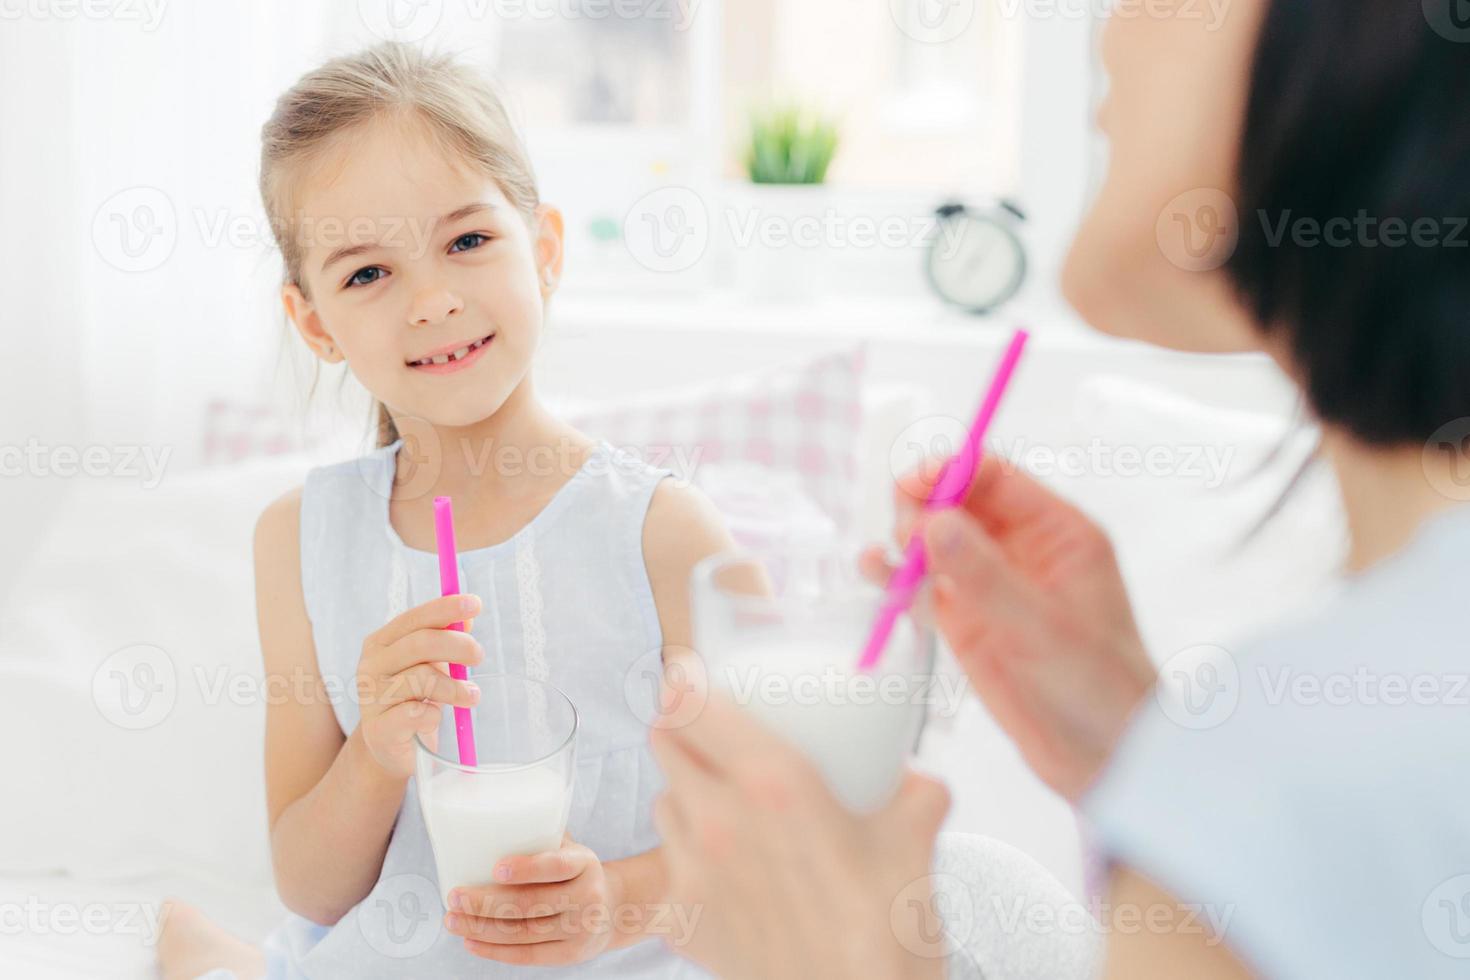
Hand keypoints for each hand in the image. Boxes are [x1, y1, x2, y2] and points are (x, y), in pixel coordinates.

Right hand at [354, 593, 483, 777]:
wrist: (388, 746)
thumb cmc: (412, 698)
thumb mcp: (427, 664)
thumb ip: (442, 640)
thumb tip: (466, 619)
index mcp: (381, 643)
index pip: (415, 618)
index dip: (445, 608)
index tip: (476, 604)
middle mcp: (371, 665)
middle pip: (420, 644)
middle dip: (458, 645)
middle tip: (479, 656)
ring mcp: (372, 698)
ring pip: (421, 679)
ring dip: (455, 687)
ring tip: (472, 696)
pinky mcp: (380, 729)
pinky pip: (416, 714)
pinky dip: (434, 714)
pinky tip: (437, 717)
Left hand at [445, 836, 621, 965]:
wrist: (615, 908)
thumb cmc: (574, 872)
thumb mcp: (568, 848)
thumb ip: (538, 835)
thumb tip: (483, 817)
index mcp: (584, 863)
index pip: (556, 866)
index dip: (527, 868)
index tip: (495, 868)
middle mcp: (587, 897)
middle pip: (531, 904)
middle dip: (486, 903)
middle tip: (454, 896)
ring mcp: (581, 929)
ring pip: (523, 933)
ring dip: (481, 928)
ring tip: (452, 919)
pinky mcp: (571, 955)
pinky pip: (528, 955)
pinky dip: (495, 950)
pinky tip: (470, 941)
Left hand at [651, 692, 951, 979]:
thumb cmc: (888, 934)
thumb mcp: (915, 840)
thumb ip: (915, 791)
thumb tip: (915, 775)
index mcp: (773, 782)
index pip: (690, 704)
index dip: (683, 682)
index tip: (689, 674)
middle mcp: (720, 818)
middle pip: (663, 742)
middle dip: (680, 727)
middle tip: (707, 730)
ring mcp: (695, 871)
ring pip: (663, 801)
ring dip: (683, 789)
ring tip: (721, 800)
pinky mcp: (684, 918)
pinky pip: (671, 862)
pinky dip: (689, 852)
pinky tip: (726, 865)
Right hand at [861, 454, 1154, 801]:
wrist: (1104, 760)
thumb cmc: (1098, 687)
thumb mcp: (1042, 627)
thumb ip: (984, 574)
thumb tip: (931, 521)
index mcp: (1058, 534)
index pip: (996, 478)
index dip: (952, 473)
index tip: (913, 484)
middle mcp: (1021, 550)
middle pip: (957, 503)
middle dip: (922, 508)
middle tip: (904, 536)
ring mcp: (990, 586)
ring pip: (935, 542)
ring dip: (905, 541)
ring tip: (888, 563)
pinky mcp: (965, 622)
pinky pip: (924, 586)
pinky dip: (897, 578)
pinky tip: (877, 574)